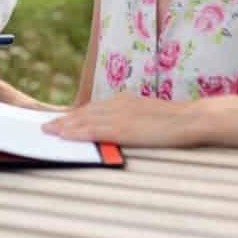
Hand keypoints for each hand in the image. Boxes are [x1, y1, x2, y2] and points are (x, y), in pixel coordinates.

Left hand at [42, 93, 205, 147]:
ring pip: (84, 120)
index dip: (75, 116)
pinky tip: (64, 135)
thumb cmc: (175, 121)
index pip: (93, 108)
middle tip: (46, 126)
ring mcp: (119, 115)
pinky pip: (93, 129)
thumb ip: (132, 119)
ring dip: (64, 125)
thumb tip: (121, 129)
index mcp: (123, 101)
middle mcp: (117, 104)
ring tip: (48, 131)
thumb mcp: (148, 115)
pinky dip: (76, 132)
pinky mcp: (122, 128)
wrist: (190, 119)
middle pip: (84, 112)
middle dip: (64, 120)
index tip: (61, 121)